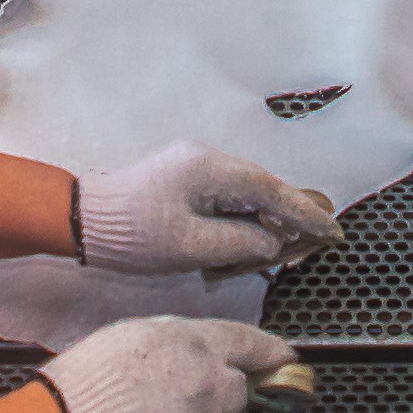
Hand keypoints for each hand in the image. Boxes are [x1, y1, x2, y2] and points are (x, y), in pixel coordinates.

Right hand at [38, 317, 309, 412]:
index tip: (287, 358)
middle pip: (235, 393)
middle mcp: (212, 386)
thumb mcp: (137, 334)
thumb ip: (181, 343)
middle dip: (215, 395)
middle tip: (174, 398)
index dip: (272, 350)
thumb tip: (201, 355)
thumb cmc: (90, 375)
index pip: (251, 343)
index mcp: (198, 345)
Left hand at [73, 141, 347, 274]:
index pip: (272, 191)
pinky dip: (239, 223)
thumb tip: (271, 245)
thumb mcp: (190, 248)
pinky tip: (240, 247)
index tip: (333, 230)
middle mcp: (206, 160)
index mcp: (210, 169)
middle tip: (317, 241)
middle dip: (289, 218)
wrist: (79, 220)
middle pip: (263, 189)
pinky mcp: (182, 181)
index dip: (305, 213)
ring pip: (245, 196)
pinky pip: (225, 200)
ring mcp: (193, 168)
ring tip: (276, 253)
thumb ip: (240, 245)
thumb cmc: (129, 234)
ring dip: (260, 225)